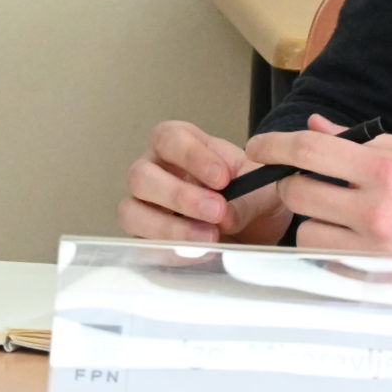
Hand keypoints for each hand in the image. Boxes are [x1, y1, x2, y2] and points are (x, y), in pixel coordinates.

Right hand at [119, 120, 288, 243]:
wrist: (255, 225)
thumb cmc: (250, 193)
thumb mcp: (259, 187)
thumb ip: (246, 198)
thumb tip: (225, 217)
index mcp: (178, 144)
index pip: (169, 138)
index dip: (192, 156)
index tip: (223, 178)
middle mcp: (153, 171)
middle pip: (141, 176)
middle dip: (180, 195)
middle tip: (217, 210)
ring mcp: (143, 206)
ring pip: (132, 213)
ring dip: (171, 228)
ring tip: (210, 238)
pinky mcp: (144, 239)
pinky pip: (143, 246)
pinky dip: (172, 251)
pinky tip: (201, 254)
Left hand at [246, 113, 391, 256]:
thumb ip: (363, 139)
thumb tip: (316, 125)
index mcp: (385, 171)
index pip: (311, 151)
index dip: (276, 144)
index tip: (259, 145)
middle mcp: (374, 212)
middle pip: (297, 192)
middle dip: (296, 182)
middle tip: (313, 182)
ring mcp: (369, 251)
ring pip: (304, 230)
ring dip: (313, 219)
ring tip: (341, 215)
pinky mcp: (368, 280)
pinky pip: (324, 260)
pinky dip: (329, 248)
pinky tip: (354, 240)